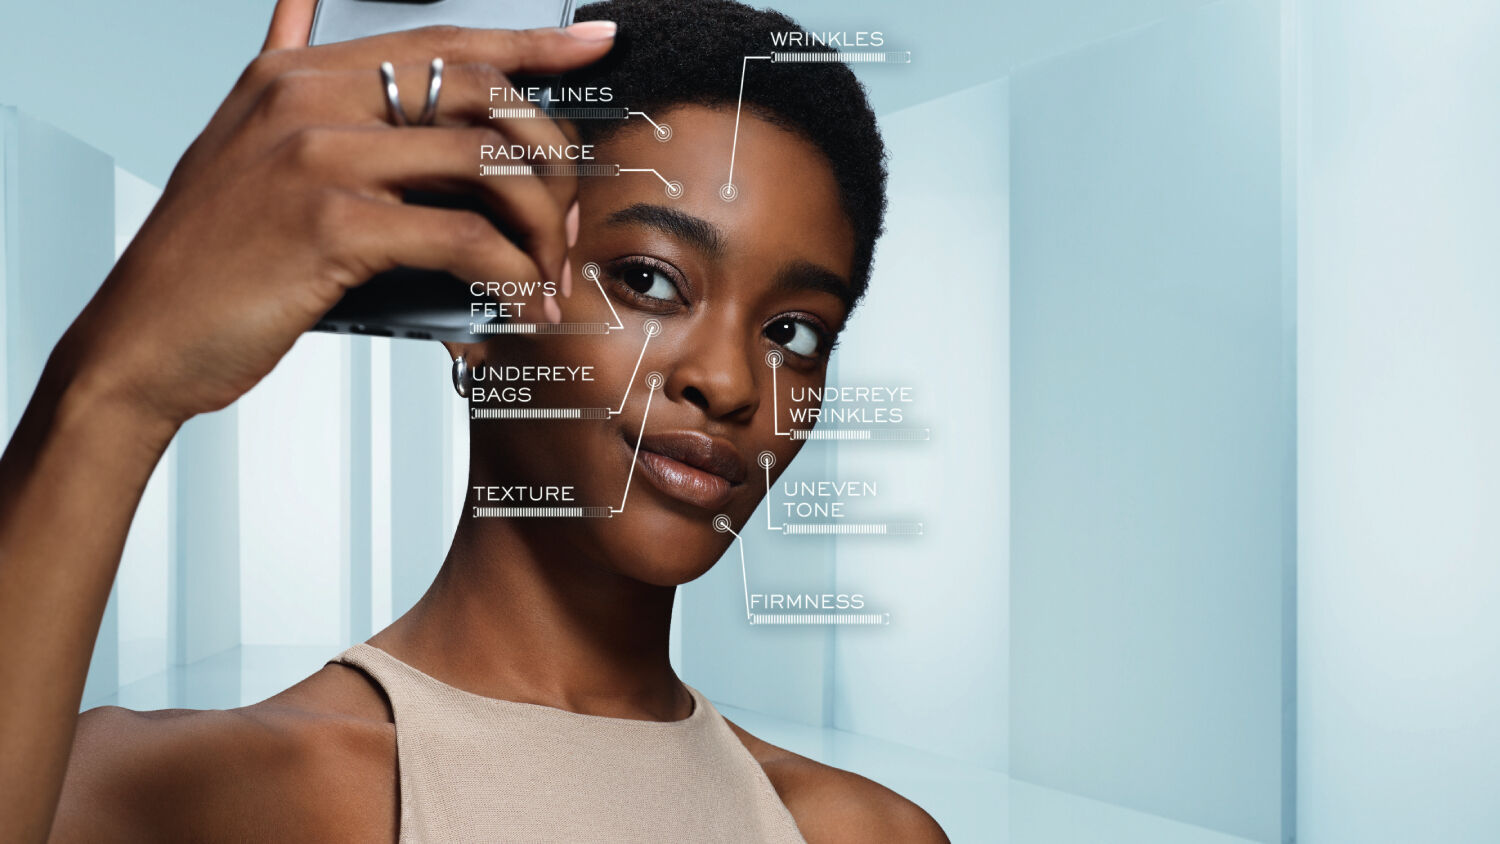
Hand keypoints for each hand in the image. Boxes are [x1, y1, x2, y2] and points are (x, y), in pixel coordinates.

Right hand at [54, 0, 613, 429]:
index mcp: (297, 73)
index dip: (531, 40)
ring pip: (486, 165)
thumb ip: (288, 74)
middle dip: (547, 156)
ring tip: (545, 272)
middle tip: (563, 216)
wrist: (141, 337)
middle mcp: (309, 98)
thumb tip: (306, 4)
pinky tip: (517, 303)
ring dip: (538, 227)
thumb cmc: (208, 257)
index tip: (593, 42)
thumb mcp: (238, 141)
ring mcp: (319, 156)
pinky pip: (464, 239)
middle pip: (483, 93)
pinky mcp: (332, 225)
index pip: (442, 40)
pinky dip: (509, 276)